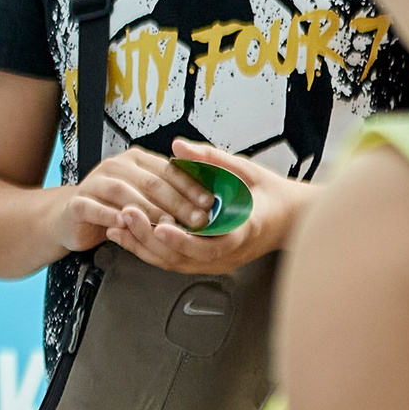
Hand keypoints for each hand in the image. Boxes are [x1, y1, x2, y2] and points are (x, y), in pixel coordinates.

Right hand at [54, 146, 212, 253]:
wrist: (74, 217)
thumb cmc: (115, 207)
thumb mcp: (144, 196)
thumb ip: (168, 194)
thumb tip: (206, 203)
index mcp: (137, 161)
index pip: (168, 170)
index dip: (191, 186)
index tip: (210, 203)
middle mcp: (116, 167)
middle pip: (150, 182)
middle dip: (177, 202)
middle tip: (197, 219)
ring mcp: (95, 183)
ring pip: (123, 193)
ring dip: (147, 209)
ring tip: (166, 225)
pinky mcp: (78, 203)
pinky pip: (94, 208)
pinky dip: (111, 216)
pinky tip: (126, 224)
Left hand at [105, 138, 313, 273]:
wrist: (291, 218)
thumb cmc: (272, 193)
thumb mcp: (246, 169)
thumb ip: (210, 158)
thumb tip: (178, 146)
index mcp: (244, 230)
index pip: (212, 245)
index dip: (183, 240)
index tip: (160, 227)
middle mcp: (230, 253)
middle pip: (185, 258)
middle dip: (150, 238)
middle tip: (126, 215)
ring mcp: (219, 262)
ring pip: (175, 263)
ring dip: (144, 246)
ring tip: (117, 226)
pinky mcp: (208, 263)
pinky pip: (175, 261)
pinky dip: (150, 250)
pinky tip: (129, 236)